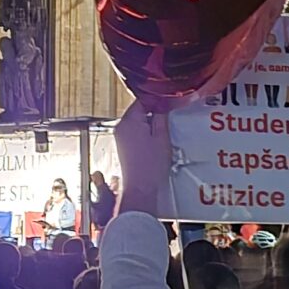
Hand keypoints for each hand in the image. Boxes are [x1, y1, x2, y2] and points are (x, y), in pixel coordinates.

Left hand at [114, 104, 172, 219]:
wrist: (140, 188)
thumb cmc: (150, 166)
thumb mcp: (162, 137)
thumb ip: (161, 117)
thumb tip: (162, 105)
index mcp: (129, 121)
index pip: (142, 100)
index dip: (157, 100)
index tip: (168, 102)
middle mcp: (121, 127)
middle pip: (138, 110)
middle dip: (153, 112)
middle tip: (168, 118)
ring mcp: (120, 137)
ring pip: (137, 121)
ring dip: (149, 123)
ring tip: (162, 133)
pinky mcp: (122, 146)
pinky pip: (134, 132)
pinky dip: (144, 133)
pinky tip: (154, 142)